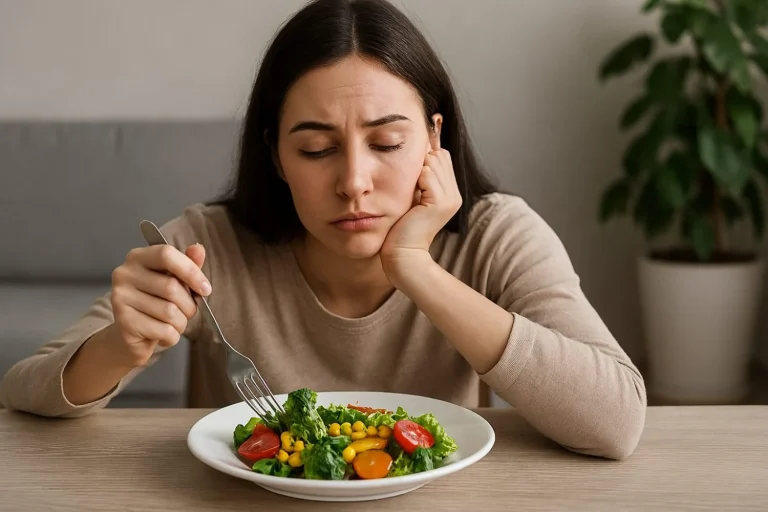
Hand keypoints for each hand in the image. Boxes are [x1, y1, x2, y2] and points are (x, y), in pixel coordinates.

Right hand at [108, 243, 209, 367]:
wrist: (133, 335)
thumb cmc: (157, 303)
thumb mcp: (174, 280)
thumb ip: (187, 264)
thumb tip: (198, 249)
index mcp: (138, 257)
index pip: (166, 254)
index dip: (191, 271)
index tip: (206, 289)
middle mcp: (124, 274)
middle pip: (171, 287)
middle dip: (189, 305)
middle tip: (187, 312)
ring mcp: (120, 298)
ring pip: (169, 312)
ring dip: (181, 323)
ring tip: (173, 324)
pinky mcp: (123, 322)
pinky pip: (163, 331)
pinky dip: (172, 336)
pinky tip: (163, 335)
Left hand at [380, 148, 461, 276]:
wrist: (403, 252)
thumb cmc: (402, 225)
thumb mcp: (415, 196)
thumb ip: (421, 177)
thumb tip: (420, 150)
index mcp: (451, 193)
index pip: (442, 156)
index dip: (425, 161)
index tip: (414, 181)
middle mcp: (455, 195)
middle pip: (440, 155)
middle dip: (422, 163)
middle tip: (412, 188)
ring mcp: (450, 198)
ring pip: (433, 161)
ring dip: (417, 171)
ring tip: (412, 193)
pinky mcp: (440, 203)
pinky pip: (427, 174)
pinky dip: (416, 180)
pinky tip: (412, 196)